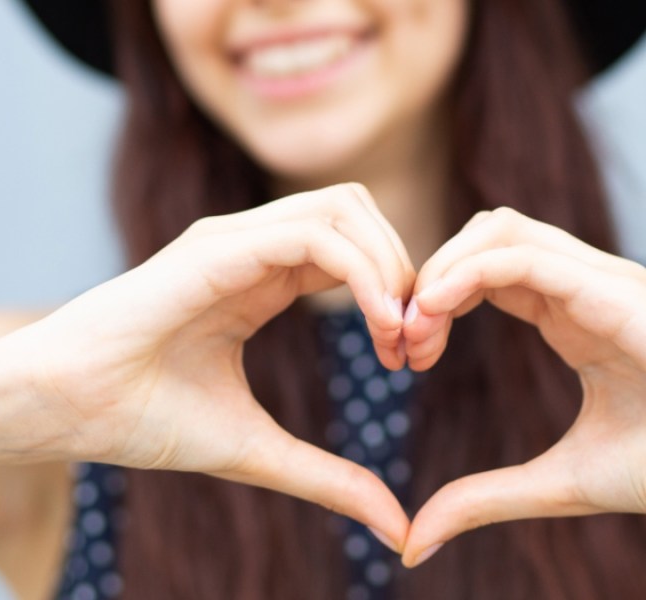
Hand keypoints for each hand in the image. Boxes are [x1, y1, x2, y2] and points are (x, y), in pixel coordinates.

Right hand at [0, 183, 414, 548]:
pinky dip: (362, 270)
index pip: (353, 251)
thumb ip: (327, 477)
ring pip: (344, 208)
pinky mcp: (215, 249)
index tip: (410, 360)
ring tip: (397, 335)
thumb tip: (396, 525)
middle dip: (406, 272)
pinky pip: (313, 232)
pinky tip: (378, 323)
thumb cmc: (143, 421)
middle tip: (415, 346)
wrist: (64, 407)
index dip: (397, 295)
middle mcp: (251, 248)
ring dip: (390, 265)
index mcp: (260, 280)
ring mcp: (232, 241)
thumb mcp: (256, 450)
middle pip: (360, 216)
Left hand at [401, 207, 645, 565]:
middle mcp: (582, 286)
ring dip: (443, 269)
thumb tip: (416, 541)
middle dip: (429, 276)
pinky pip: (527, 256)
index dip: (433, 301)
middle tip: (400, 338)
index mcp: (570, 314)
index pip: (483, 273)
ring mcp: (601, 281)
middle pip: (484, 237)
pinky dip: (470, 273)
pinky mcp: (616, 292)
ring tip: (415, 327)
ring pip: (500, 230)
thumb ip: (486, 498)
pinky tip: (434, 309)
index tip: (404, 354)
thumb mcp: (559, 482)